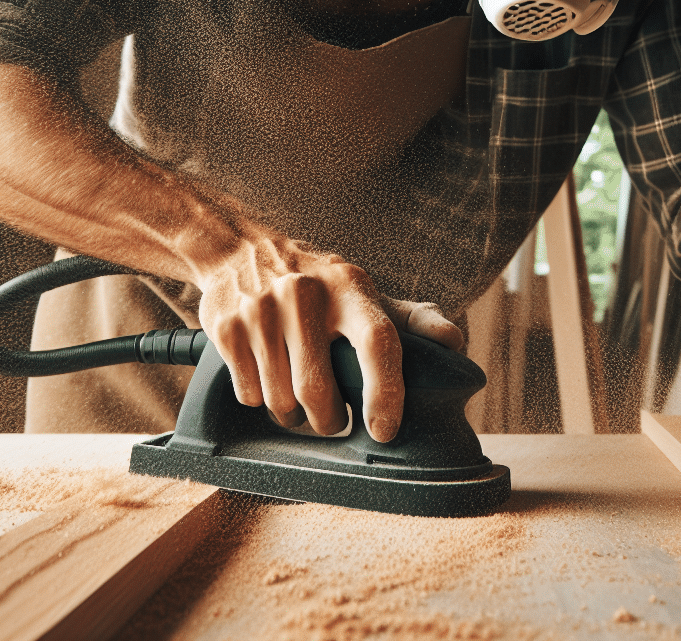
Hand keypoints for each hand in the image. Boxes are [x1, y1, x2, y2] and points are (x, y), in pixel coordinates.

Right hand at [194, 237, 462, 442]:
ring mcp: (262, 310)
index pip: (377, 341)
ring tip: (297, 398)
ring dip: (292, 416)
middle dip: (328, 421)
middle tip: (333, 420)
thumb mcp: (363, 292)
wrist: (239, 249)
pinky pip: (249, 393)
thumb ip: (412, 320)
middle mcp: (306, 294)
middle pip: (318, 390)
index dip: (385, 391)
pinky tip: (266, 377)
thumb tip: (454, 344)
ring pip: (281, 401)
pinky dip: (260, 399)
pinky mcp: (226, 327)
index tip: (384, 431)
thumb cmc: (318, 283)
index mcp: (350, 287)